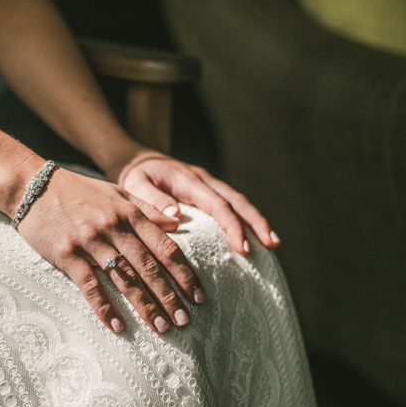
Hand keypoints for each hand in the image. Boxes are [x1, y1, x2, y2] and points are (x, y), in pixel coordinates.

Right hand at [16, 168, 205, 333]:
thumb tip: (177, 223)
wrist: (33, 185)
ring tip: (161, 327)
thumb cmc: (78, 191)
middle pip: (149, 266)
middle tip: (185, 320)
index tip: (198, 295)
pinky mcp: (67, 254)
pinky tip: (118, 326)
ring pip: (124, 278)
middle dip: (170, 295)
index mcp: (130, 213)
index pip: (166, 248)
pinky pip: (90, 285)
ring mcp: (90, 240)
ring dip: (145, 305)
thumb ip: (147, 209)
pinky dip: (104, 308)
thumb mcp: (117, 192)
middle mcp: (114, 227)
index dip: (184, 273)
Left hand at [108, 150, 279, 253]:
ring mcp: (207, 183)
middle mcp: (203, 179)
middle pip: (237, 201)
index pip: (218, 205)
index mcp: (189, 181)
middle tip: (272, 244)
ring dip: (255, 220)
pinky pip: (230, 202)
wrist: (134, 158)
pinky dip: (244, 217)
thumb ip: (153, 200)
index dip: (232, 226)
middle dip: (256, 223)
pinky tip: (253, 233)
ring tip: (272, 242)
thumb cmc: (134, 175)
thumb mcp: (135, 185)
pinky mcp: (205, 188)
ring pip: (238, 200)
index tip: (243, 247)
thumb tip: (176, 216)